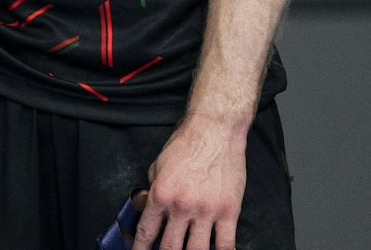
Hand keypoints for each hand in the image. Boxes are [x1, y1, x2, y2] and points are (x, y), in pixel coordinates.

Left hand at [134, 117, 247, 249]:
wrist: (214, 132)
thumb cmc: (185, 146)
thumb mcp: (157, 167)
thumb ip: (152, 190)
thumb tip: (148, 209)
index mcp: (161, 194)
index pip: (147, 231)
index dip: (140, 248)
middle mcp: (182, 206)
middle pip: (170, 247)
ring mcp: (207, 211)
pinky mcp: (229, 211)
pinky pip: (226, 244)